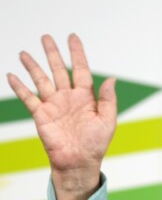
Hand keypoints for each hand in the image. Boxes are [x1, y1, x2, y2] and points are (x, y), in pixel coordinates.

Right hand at [6, 34, 115, 191]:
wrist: (79, 162)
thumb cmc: (96, 144)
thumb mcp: (107, 121)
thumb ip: (108, 99)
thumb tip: (112, 78)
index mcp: (86, 97)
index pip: (81, 69)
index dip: (77, 53)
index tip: (72, 37)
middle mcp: (68, 98)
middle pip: (59, 70)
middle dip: (52, 54)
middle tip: (46, 37)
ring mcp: (54, 105)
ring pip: (42, 80)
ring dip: (33, 66)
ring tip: (25, 53)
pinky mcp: (41, 115)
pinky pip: (28, 98)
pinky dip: (20, 87)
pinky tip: (12, 75)